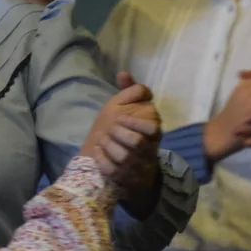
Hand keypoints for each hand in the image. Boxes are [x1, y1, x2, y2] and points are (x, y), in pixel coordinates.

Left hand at [83, 73, 161, 210]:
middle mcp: (147, 151)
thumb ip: (130, 91)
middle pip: (136, 143)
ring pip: (123, 158)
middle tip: (109, 127)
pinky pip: (110, 169)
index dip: (135, 122)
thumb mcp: (132, 108)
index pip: (152, 129)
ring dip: (109, 145)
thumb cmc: (131, 130)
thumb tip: (123, 72)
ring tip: (101, 137)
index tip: (120, 117)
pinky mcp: (122, 178)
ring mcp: (135, 167)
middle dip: (120, 133)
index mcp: (153, 134)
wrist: (130, 163)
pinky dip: (102, 158)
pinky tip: (97, 149)